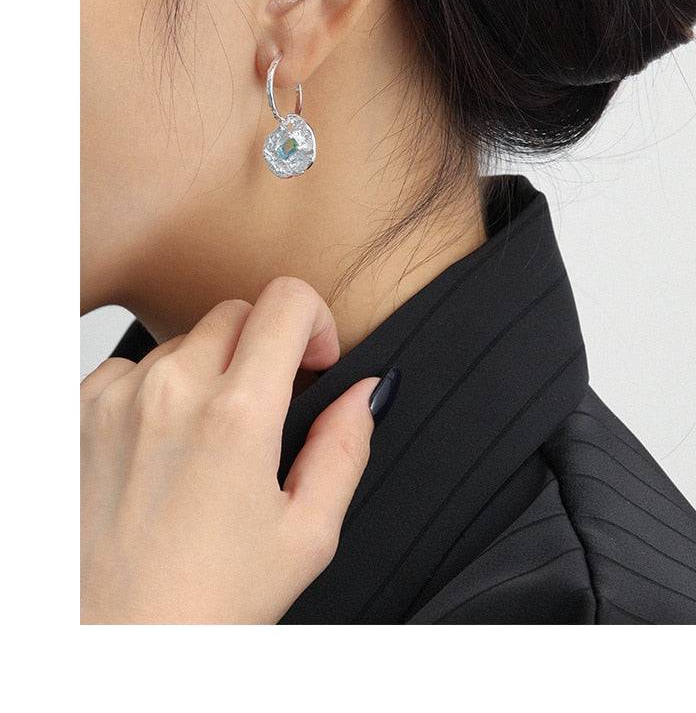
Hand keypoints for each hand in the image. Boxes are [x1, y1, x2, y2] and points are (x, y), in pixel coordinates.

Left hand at [80, 277, 389, 623]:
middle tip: (269, 405)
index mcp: (237, 416)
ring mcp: (118, 398)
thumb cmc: (206, 603)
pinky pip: (133, 366)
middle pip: (238, 312)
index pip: (287, 300)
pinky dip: (157, 389)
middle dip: (266, 346)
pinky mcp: (80, 411)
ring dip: (210, 370)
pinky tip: (165, 445)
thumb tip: (367, 392)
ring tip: (211, 439)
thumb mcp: (307, 534)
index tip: (313, 361)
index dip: (315, 322)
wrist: (114, 642)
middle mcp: (172, 391)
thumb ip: (346, 447)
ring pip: (185, 339)